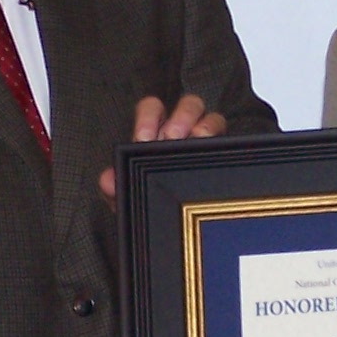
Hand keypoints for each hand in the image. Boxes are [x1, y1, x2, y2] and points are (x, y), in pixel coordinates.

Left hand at [99, 93, 228, 200]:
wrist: (172, 232)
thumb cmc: (149, 206)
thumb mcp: (129, 199)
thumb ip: (115, 188)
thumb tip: (108, 179)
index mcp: (155, 136)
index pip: (152, 109)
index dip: (149, 116)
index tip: (144, 137)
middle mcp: (181, 136)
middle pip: (188, 105)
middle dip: (182, 116)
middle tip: (173, 137)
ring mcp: (204, 146)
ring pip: (212, 119)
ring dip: (206, 126)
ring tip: (198, 141)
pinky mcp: (221, 160)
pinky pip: (228, 144)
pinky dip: (222, 146)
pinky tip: (212, 159)